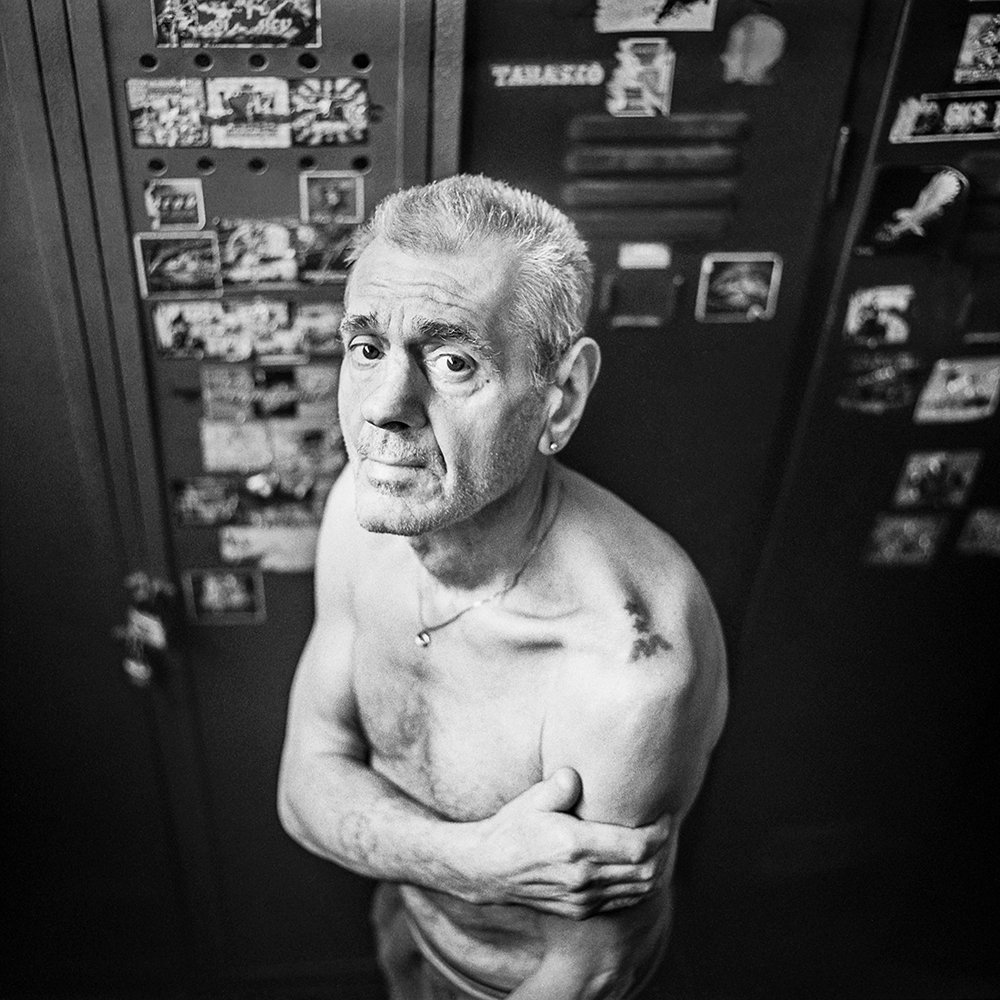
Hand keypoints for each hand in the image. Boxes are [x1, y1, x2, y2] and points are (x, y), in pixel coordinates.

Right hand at [462, 768, 671, 918]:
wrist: (488, 869)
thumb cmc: (512, 828)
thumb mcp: (532, 799)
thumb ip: (559, 785)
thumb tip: (577, 774)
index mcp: (575, 847)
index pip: (637, 847)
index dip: (659, 832)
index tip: (665, 815)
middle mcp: (583, 878)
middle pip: (646, 871)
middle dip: (664, 850)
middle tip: (666, 828)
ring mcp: (583, 898)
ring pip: (640, 890)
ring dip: (657, 869)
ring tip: (658, 845)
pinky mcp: (580, 910)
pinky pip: (624, 901)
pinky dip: (640, 885)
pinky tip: (640, 866)